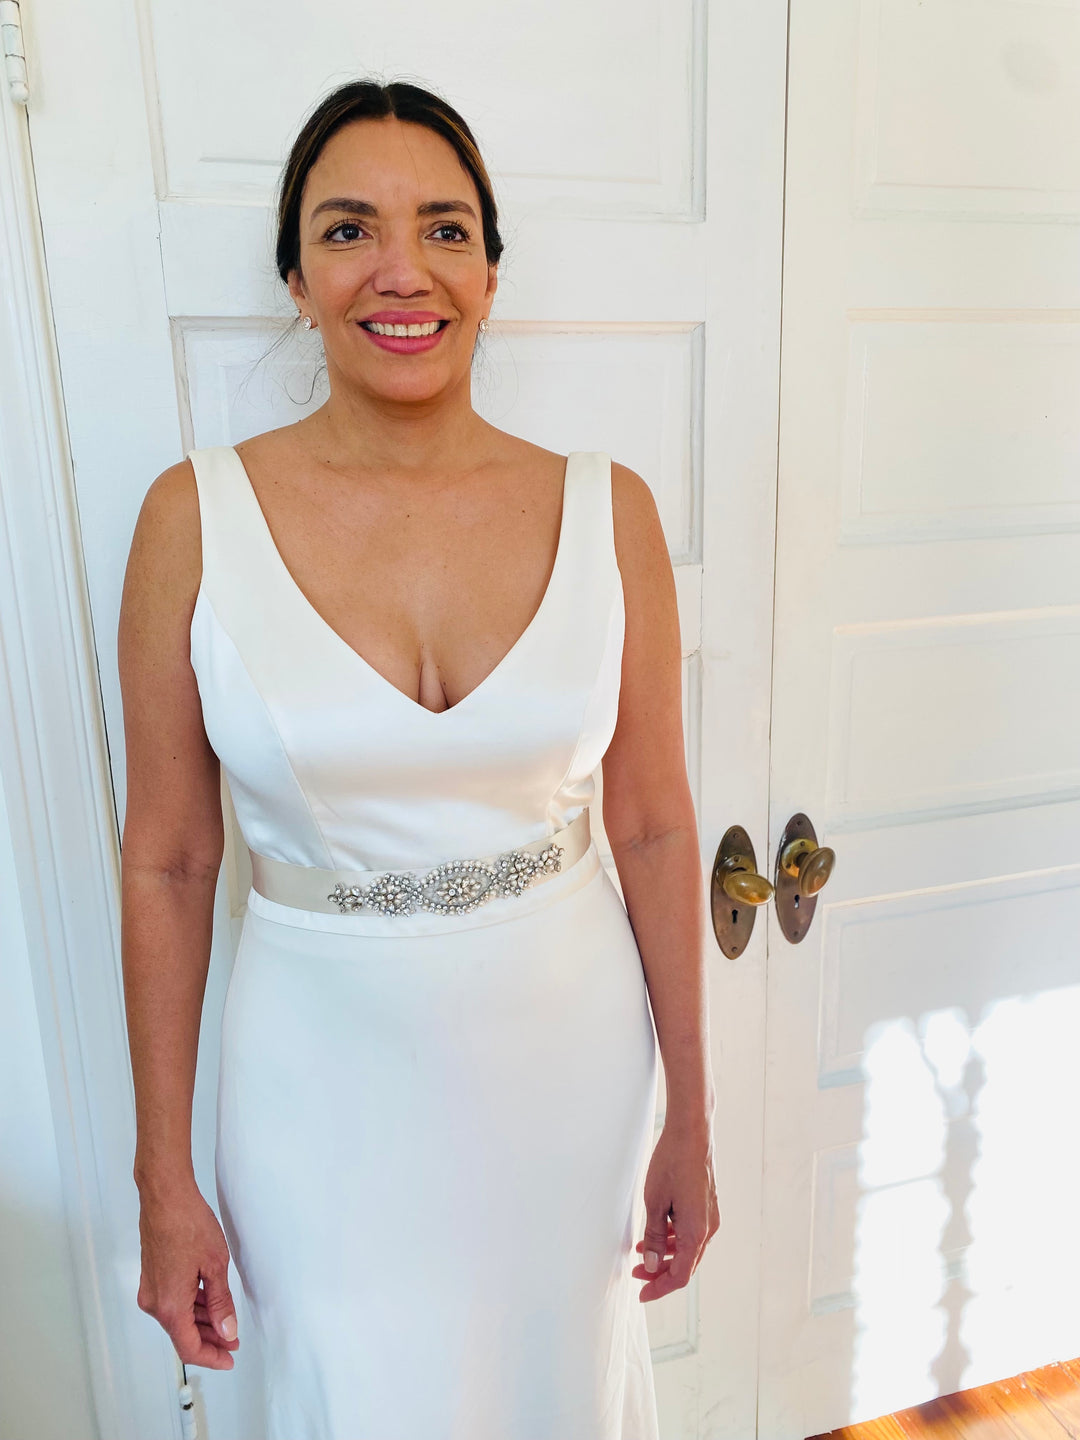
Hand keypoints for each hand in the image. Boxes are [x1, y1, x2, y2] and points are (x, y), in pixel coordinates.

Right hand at [136, 1181, 239, 1368]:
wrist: (165, 1195)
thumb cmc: (188, 1224)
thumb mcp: (215, 1265)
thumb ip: (221, 1303)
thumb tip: (227, 1330)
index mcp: (170, 1305)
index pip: (189, 1347)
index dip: (211, 1357)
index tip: (229, 1358)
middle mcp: (155, 1302)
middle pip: (182, 1334)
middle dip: (209, 1340)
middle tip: (233, 1340)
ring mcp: (151, 1289)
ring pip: (177, 1317)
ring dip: (201, 1322)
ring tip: (225, 1322)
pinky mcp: (152, 1276)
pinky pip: (172, 1301)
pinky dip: (191, 1306)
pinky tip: (209, 1302)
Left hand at [633, 1118, 719, 1301]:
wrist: (692, 1133)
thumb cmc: (672, 1163)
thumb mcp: (654, 1202)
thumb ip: (652, 1237)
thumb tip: (649, 1265)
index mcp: (696, 1232)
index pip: (679, 1276)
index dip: (659, 1288)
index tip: (641, 1294)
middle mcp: (708, 1229)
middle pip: (685, 1265)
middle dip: (659, 1273)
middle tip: (635, 1274)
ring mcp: (709, 1217)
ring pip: (687, 1249)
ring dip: (664, 1255)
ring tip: (639, 1252)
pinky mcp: (706, 1206)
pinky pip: (690, 1233)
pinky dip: (672, 1239)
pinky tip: (655, 1233)